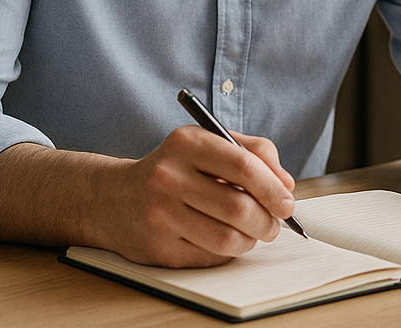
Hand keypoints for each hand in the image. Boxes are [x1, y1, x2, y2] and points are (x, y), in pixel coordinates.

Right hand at [99, 125, 298, 266]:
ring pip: (228, 238)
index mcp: (186, 143)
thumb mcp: (208, 143)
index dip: (273, 188)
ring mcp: (160, 214)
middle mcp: (168, 177)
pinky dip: (228, 251)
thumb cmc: (174, 168)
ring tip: (253, 233)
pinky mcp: (157, 248)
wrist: (113, 198)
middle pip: (239, 207)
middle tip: (274, 223)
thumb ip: (254, 152)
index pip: (243, 166)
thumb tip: (286, 185)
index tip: (287, 201)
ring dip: (251, 240)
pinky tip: (225, 239)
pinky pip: (210, 256)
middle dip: (267, 220)